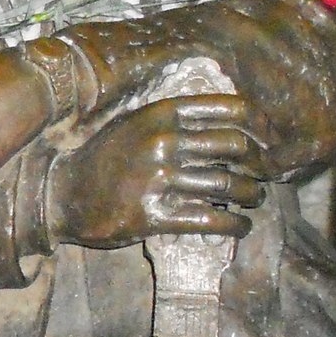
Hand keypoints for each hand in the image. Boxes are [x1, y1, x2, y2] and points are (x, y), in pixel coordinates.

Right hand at [50, 95, 268, 248]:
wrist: (63, 194)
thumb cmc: (105, 158)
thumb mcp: (136, 124)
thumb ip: (176, 120)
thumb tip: (232, 126)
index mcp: (162, 113)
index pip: (230, 109)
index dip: (261, 125)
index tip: (272, 140)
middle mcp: (162, 141)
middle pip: (235, 147)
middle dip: (259, 163)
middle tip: (264, 174)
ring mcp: (158, 178)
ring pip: (227, 184)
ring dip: (251, 195)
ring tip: (254, 199)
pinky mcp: (154, 214)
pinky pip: (209, 219)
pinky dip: (234, 225)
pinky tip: (241, 227)